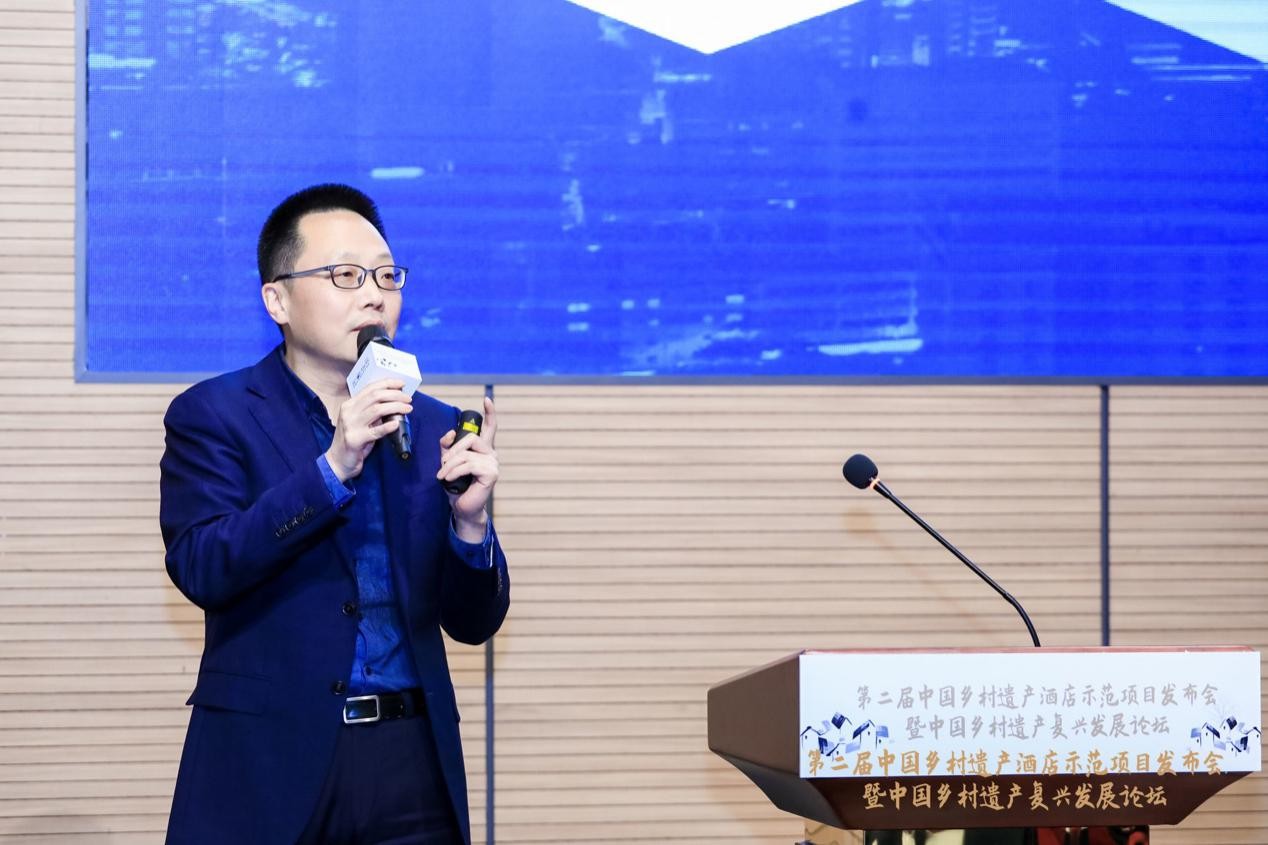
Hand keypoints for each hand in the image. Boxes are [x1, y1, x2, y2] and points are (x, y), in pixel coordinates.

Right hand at [325, 379, 412, 481]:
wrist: (338, 461)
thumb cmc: (353, 440)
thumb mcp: (360, 421)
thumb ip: (372, 411)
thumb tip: (395, 401)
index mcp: (349, 405)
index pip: (370, 388)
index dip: (387, 383)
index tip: (401, 384)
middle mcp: (348, 412)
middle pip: (375, 396)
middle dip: (395, 395)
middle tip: (408, 398)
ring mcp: (351, 426)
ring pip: (377, 410)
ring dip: (395, 407)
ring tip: (408, 409)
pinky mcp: (355, 440)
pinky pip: (375, 431)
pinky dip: (387, 427)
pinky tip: (396, 424)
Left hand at [438, 396, 498, 539]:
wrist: (462, 508)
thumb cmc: (456, 486)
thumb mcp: (448, 463)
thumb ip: (447, 447)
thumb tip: (450, 434)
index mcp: (483, 449)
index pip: (489, 427)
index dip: (490, 413)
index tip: (487, 399)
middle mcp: (491, 454)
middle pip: (471, 438)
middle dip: (452, 451)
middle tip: (443, 465)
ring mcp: (493, 463)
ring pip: (466, 454)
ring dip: (449, 465)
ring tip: (442, 476)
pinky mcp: (491, 473)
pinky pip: (468, 464)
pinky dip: (454, 471)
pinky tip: (449, 479)